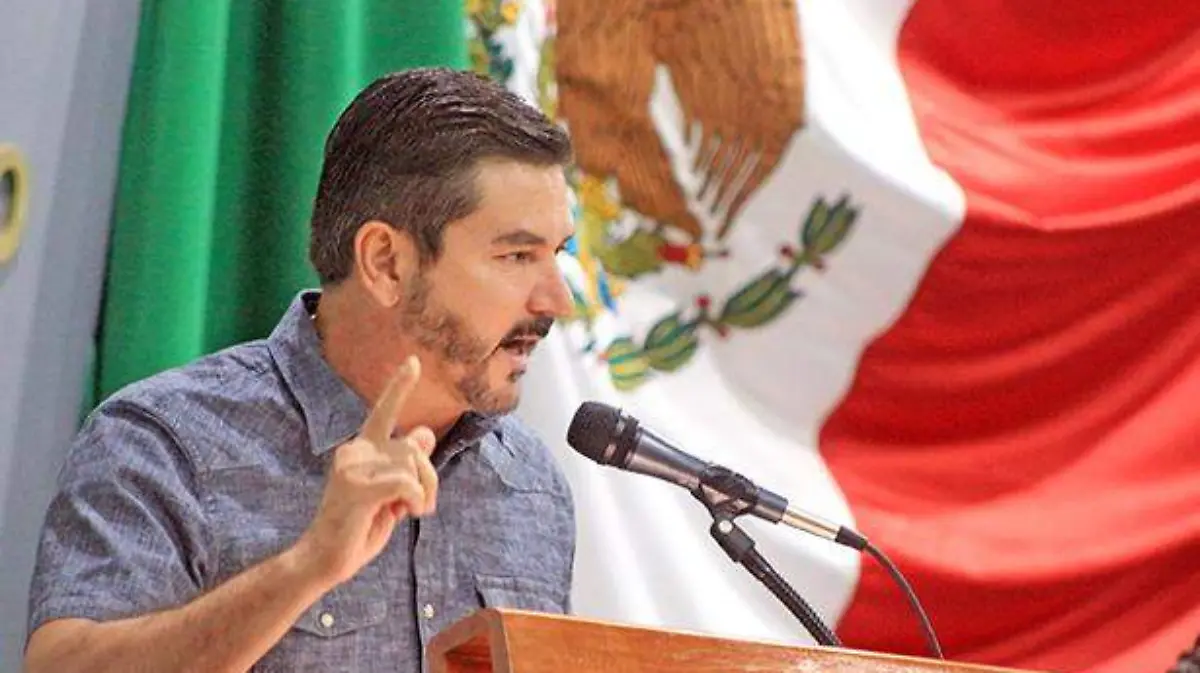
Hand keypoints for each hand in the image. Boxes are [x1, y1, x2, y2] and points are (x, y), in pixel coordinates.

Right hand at [295, 355, 437, 586]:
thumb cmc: (359, 528)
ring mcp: (352, 467)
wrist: (325, 560)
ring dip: (424, 493)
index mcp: (360, 450)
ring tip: (408, 513)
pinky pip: (407, 483)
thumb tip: (424, 434)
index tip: (415, 361)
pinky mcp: (357, 487)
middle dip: (430, 478)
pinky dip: (416, 500)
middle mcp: (353, 451)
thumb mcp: (390, 494)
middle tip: (421, 506)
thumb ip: (404, 466)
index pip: (384, 411)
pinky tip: (404, 515)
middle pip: (413, 447)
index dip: (400, 386)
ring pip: (413, 464)